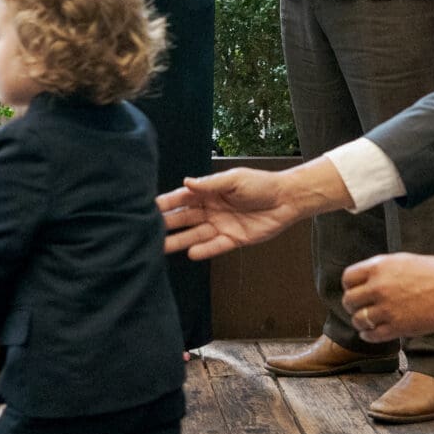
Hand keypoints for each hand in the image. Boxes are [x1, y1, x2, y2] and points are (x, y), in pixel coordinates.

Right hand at [161, 166, 319, 259]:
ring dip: (179, 240)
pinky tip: (191, 253)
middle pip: (184, 218)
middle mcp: (210, 209)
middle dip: (166, 224)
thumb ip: (210, 184)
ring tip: (161, 247)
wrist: (287, 199)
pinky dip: (204, 250)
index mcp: (208, 192)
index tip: (148, 208)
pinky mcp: (233, 239)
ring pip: (195, 234)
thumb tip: (186, 182)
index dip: (166, 203)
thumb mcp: (235, 179)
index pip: (182, 198)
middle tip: (146, 232)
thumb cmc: (262, 184)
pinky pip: (215, 246)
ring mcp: (220, 225)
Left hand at [341, 252, 433, 343]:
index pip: (348, 278)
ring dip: (360, 322)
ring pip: (358, 320)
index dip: (349, 286)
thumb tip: (366, 280)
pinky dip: (368, 336)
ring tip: (366, 323)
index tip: (354, 291)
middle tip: (359, 308)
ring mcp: (387, 308)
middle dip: (352, 305)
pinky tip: (371, 334)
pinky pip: (372, 335)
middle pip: (350, 300)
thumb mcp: (403, 261)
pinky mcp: (397, 327)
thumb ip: (382, 270)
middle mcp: (379, 287)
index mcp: (379, 267)